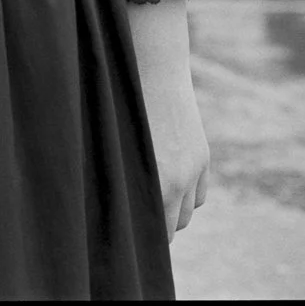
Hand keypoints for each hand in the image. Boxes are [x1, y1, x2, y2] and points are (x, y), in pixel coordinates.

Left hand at [127, 0, 210, 240]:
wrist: (152, 67)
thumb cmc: (116, 104)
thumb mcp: (112, 147)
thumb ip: (115, 180)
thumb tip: (102, 208)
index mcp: (151, 183)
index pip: (153, 234)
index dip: (139, 238)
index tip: (126, 237)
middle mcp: (176, 180)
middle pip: (172, 228)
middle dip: (156, 228)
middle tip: (135, 222)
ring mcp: (193, 169)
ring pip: (187, 213)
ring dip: (172, 212)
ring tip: (149, 200)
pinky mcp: (202, 157)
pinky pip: (198, 195)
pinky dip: (186, 196)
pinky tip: (167, 184)